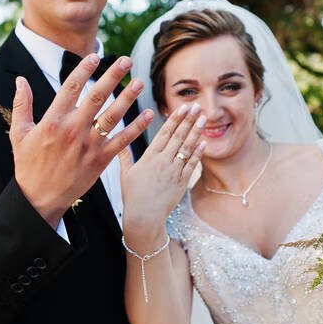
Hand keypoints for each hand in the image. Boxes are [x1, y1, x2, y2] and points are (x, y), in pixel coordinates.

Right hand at [9, 54, 152, 226]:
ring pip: (112, 117)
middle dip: (113, 76)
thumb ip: (22, 104)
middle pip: (97, 97)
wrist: (39, 198)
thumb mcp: (19, 133)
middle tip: (126, 60)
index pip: (72, 87)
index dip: (85, 69)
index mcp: (52, 120)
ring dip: (128, 98)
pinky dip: (136, 128)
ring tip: (140, 83)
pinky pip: (122, 141)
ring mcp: (88, 146)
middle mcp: (72, 130)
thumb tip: (20, 79)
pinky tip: (148, 115)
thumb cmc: (28, 164)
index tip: (96, 56)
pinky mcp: (100, 161)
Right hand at [120, 103, 205, 249]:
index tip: (182, 108)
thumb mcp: (126, 174)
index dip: (175, 119)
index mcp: (149, 157)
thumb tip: (119, 140)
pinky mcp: (182, 182)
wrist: (144, 217)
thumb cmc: (133, 196)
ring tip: (203, 118)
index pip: (164, 133)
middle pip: (178, 136)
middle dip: (188, 120)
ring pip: (187, 148)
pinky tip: (203, 142)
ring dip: (196, 131)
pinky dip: (198, 153)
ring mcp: (174, 172)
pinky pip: (192, 164)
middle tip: (196, 106)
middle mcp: (163, 162)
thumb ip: (124, 156)